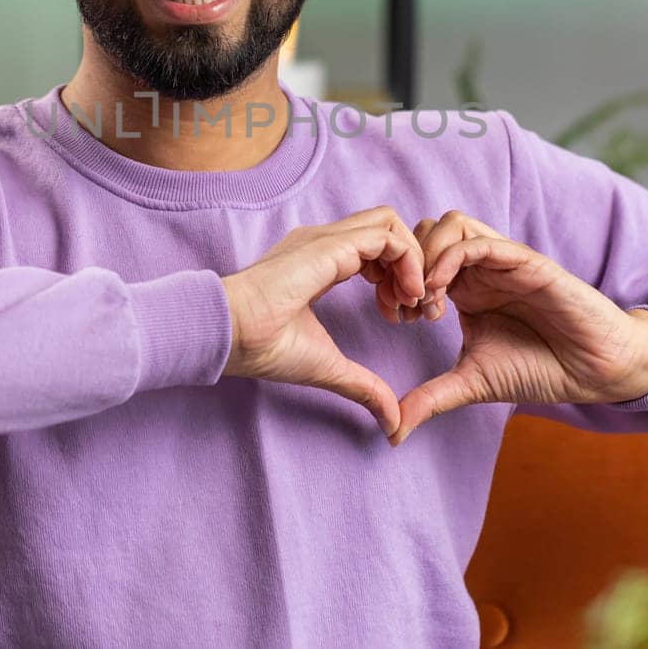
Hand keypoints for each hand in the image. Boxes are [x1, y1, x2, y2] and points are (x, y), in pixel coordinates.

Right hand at [222, 205, 437, 436]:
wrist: (232, 334)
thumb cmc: (264, 348)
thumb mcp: (328, 367)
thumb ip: (363, 386)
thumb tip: (392, 425)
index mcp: (320, 263)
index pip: (374, 249)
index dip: (397, 278)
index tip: (399, 317)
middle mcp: (326, 244)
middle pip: (387, 229)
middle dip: (413, 264)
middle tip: (415, 307)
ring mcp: (327, 239)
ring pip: (390, 223)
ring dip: (414, 260)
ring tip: (412, 301)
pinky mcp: (331, 244)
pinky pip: (386, 236)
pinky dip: (408, 261)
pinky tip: (406, 295)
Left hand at [388, 210, 647, 446]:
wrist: (593, 372)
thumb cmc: (538, 370)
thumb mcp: (472, 383)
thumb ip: (431, 398)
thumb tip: (392, 431)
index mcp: (463, 288)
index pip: (415, 258)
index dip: (394, 281)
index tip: (394, 317)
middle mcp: (479, 269)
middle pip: (425, 231)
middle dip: (404, 264)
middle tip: (404, 305)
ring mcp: (501, 261)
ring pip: (450, 224)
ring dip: (426, 256)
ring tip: (424, 300)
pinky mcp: (525, 262)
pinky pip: (481, 242)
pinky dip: (450, 258)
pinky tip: (441, 293)